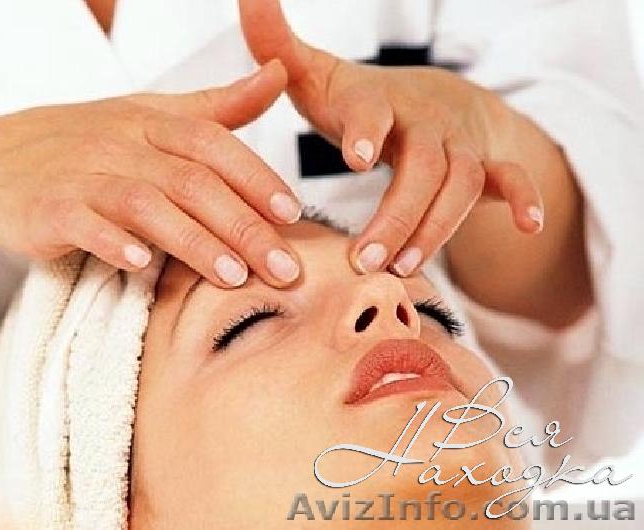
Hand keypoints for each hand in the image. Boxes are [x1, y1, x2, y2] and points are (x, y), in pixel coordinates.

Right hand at [0, 60, 303, 287]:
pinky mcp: (47, 208)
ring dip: (193, 241)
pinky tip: (143, 265)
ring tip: (233, 276)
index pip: (212, 143)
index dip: (255, 177)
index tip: (292, 215)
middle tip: (283, 268)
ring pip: (146, 203)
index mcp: (148, 120)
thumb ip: (218, 105)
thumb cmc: (80, 142)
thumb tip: (278, 75)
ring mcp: (80, 174)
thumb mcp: (149, 115)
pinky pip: (83, 223)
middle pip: (191, 181)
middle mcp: (119, 142)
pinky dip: (113, 242)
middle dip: (243, 226)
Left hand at [239, 1, 542, 276]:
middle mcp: (423, 122)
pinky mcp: (485, 166)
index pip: (373, 109)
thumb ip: (275, 46)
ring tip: (403, 268)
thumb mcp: (318, 76)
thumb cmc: (360, 101)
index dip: (367, 129)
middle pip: (422, 165)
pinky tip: (527, 225)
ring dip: (437, 227)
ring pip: (461, 183)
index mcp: (375, 101)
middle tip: (364, 258)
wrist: (432, 102)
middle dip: (397, 212)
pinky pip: (512, 178)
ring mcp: (459, 144)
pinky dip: (525, 197)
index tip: (355, 157)